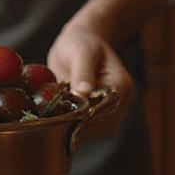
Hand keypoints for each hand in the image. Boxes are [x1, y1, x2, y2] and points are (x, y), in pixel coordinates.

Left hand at [47, 20, 136, 138]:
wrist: (79, 44)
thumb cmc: (81, 42)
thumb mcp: (81, 50)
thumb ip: (82, 70)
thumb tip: (83, 92)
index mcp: (122, 84)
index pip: (108, 107)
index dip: (87, 113)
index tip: (65, 114)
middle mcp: (121, 102)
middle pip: (102, 124)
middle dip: (77, 123)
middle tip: (52, 117)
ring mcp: (110, 112)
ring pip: (94, 132)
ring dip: (72, 127)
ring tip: (53, 116)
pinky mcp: (97, 117)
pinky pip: (85, 131)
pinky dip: (70, 127)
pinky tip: (56, 118)